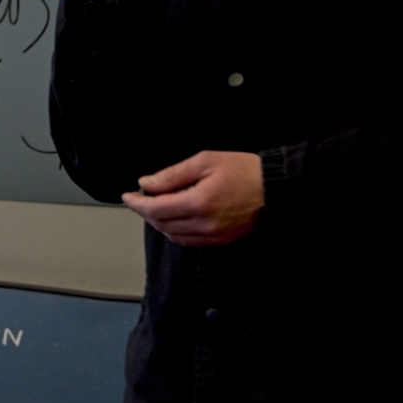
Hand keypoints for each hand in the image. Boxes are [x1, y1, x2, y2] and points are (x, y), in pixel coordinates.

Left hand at [122, 150, 263, 247]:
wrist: (275, 188)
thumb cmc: (243, 171)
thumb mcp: (204, 161)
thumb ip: (172, 175)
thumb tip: (147, 184)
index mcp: (198, 202)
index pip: (155, 209)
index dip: (137, 203)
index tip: (127, 196)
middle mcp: (204, 224)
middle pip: (161, 225)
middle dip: (145, 212)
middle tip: (139, 199)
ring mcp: (213, 236)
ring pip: (173, 236)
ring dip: (159, 223)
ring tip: (155, 207)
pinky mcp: (221, 241)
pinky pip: (189, 241)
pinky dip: (175, 231)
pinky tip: (174, 218)